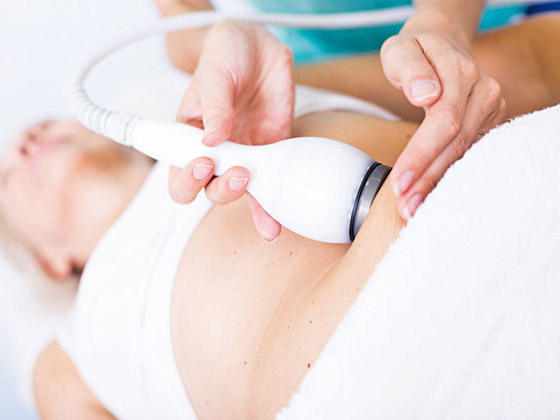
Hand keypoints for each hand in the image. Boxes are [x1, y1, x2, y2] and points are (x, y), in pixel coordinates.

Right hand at [169, 19, 294, 241]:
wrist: (259, 48)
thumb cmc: (226, 55)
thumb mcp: (216, 73)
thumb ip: (214, 105)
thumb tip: (212, 139)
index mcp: (188, 134)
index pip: (177, 169)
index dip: (186, 176)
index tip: (204, 162)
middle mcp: (211, 152)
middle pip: (204, 189)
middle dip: (216, 187)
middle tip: (235, 169)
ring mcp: (240, 156)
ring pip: (232, 193)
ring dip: (241, 197)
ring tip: (250, 178)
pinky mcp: (266, 156)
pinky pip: (264, 190)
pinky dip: (268, 211)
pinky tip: (272, 228)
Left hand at [381, 27, 505, 219]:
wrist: (442, 42)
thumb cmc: (414, 49)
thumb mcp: (400, 49)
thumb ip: (408, 67)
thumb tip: (426, 96)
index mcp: (460, 72)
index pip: (442, 121)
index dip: (421, 155)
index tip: (400, 183)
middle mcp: (482, 92)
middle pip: (456, 143)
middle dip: (428, 179)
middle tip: (405, 208)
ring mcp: (490, 107)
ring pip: (464, 153)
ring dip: (438, 184)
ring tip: (414, 210)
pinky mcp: (488, 121)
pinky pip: (468, 153)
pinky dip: (449, 175)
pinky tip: (432, 196)